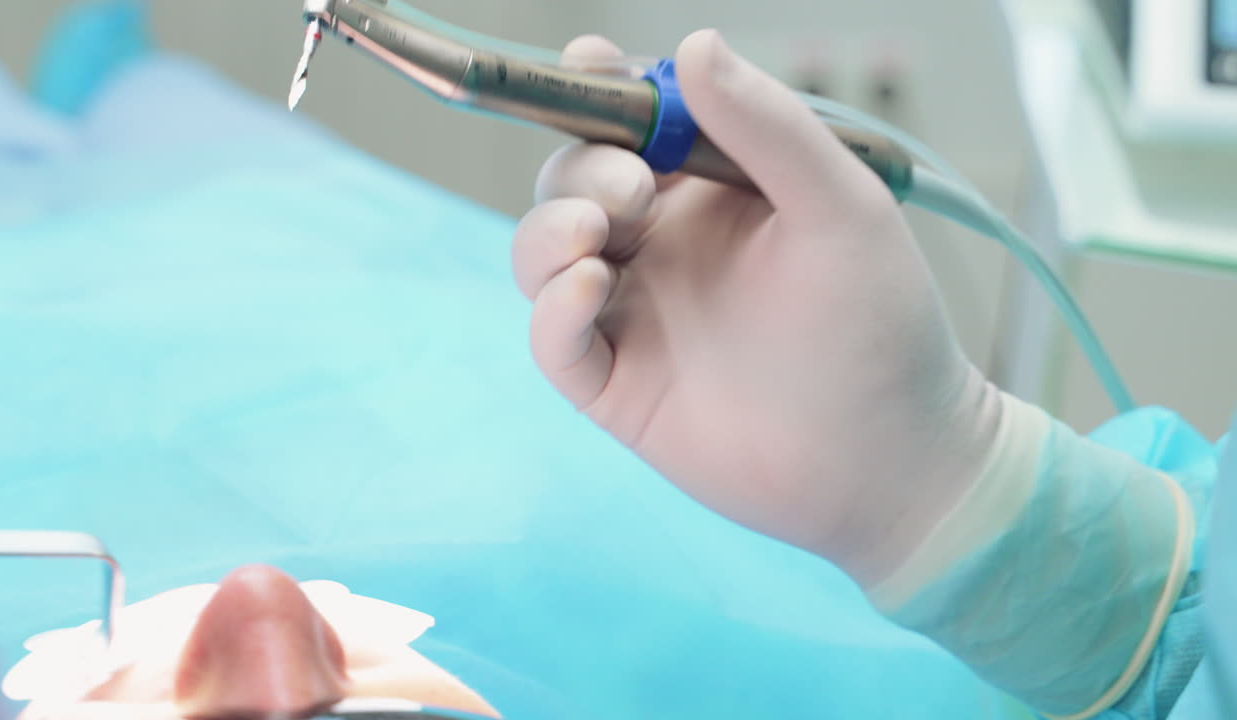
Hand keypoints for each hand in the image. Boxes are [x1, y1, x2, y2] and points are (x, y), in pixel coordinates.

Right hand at [513, 30, 1001, 585]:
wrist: (889, 461)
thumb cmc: (882, 328)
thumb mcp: (840, 208)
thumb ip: (768, 126)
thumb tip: (698, 43)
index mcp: (711, 194)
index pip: (633, 125)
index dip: (598, 91)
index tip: (588, 65)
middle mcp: (663, 247)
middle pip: (572, 181)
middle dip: (582, 170)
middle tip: (631, 193)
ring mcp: (634, 315)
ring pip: (543, 252)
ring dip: (549, 230)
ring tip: (596, 235)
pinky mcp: (615, 386)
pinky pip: (553, 337)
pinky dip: (552, 307)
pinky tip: (590, 289)